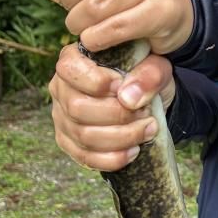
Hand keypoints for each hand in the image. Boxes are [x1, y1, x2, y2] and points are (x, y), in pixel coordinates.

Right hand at [48, 43, 175, 171]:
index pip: (70, 69)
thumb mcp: (156, 65)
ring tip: (148, 129)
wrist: (146, 96)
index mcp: (74, 59)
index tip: (123, 86)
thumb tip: (128, 99)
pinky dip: (112, 158)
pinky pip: (85, 157)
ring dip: (121, 137)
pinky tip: (134, 150)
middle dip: (117, 115)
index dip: (97, 81)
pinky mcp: (69, 142)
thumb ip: (149, 74)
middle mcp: (61, 88)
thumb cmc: (145, 74)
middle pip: (77, 108)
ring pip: (83, 136)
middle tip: (146, 113)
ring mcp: (61, 117)